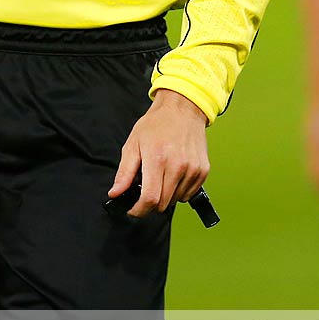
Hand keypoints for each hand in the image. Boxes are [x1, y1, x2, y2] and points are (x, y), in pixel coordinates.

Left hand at [110, 89, 208, 217]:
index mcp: (157, 159)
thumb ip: (124, 172)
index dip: (139, 210)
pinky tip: (174, 174)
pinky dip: (179, 190)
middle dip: (151, 203)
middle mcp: (178, 166)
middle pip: (163, 204)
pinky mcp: (203, 170)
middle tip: (146, 188)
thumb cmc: (156, 125)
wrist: (182, 109)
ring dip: (166, 196)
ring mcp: (193, 169)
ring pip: (176, 200)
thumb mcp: (133, 144)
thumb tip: (116, 194)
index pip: (150, 199)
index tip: (133, 209)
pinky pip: (189, 194)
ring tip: (162, 176)